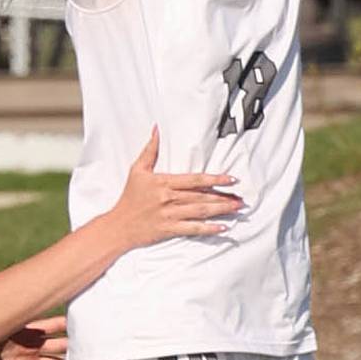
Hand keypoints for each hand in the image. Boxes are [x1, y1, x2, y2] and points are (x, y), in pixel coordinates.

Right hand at [107, 127, 241, 247]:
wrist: (119, 225)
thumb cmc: (129, 197)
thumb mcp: (137, 170)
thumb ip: (150, 150)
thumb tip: (156, 129)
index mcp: (164, 182)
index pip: (194, 179)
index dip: (214, 178)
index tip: (231, 179)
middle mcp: (169, 198)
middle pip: (201, 196)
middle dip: (223, 196)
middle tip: (241, 197)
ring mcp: (170, 215)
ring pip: (200, 211)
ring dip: (220, 210)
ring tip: (236, 208)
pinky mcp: (169, 229)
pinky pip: (192, 229)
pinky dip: (208, 229)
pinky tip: (222, 228)